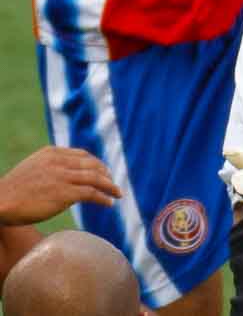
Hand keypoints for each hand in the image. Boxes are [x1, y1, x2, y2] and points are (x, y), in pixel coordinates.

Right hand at [0, 147, 120, 224]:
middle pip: (91, 164)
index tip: (102, 171)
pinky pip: (90, 193)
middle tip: (113, 182)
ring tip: (117, 193)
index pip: (81, 155)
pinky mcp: (64, 193)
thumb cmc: (13, 191)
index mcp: (52, 153)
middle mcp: (60, 161)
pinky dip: (103, 197)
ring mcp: (63, 177)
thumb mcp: (33, 170)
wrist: (1, 200)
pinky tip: (109, 203)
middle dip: (105, 173)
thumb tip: (64, 179)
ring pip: (94, 178)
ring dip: (109, 186)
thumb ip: (50, 169)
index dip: (95, 164)